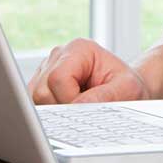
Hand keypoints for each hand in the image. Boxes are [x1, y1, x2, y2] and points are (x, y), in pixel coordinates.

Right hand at [27, 38, 150, 104]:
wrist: (126, 88)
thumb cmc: (127, 86)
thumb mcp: (127, 89)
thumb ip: (104, 96)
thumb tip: (77, 107)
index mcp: (79, 49)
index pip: (58, 79)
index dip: (69, 100)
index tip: (87, 110)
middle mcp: (59, 55)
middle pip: (42, 91)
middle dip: (62, 109)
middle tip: (85, 112)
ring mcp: (46, 69)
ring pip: (35, 100)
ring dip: (56, 112)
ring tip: (79, 109)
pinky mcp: (41, 84)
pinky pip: (35, 105)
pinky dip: (51, 114)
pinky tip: (69, 110)